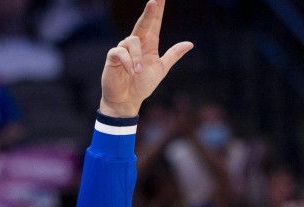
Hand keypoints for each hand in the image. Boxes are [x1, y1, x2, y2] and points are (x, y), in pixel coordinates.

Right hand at [100, 0, 192, 117]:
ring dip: (137, 57)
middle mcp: (136, 43)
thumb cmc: (142, 85)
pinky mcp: (113, 56)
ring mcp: (124, 49)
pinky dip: (128, 62)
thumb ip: (173, 55)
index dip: (157, 10)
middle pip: (143, 23)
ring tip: (138, 72)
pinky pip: (120, 52)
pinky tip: (131, 72)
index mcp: (149, 44)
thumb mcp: (161, 69)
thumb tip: (190, 43)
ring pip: (132, 40)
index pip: (154, 23)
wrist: (127, 101)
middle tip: (154, 0)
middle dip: (149, 12)